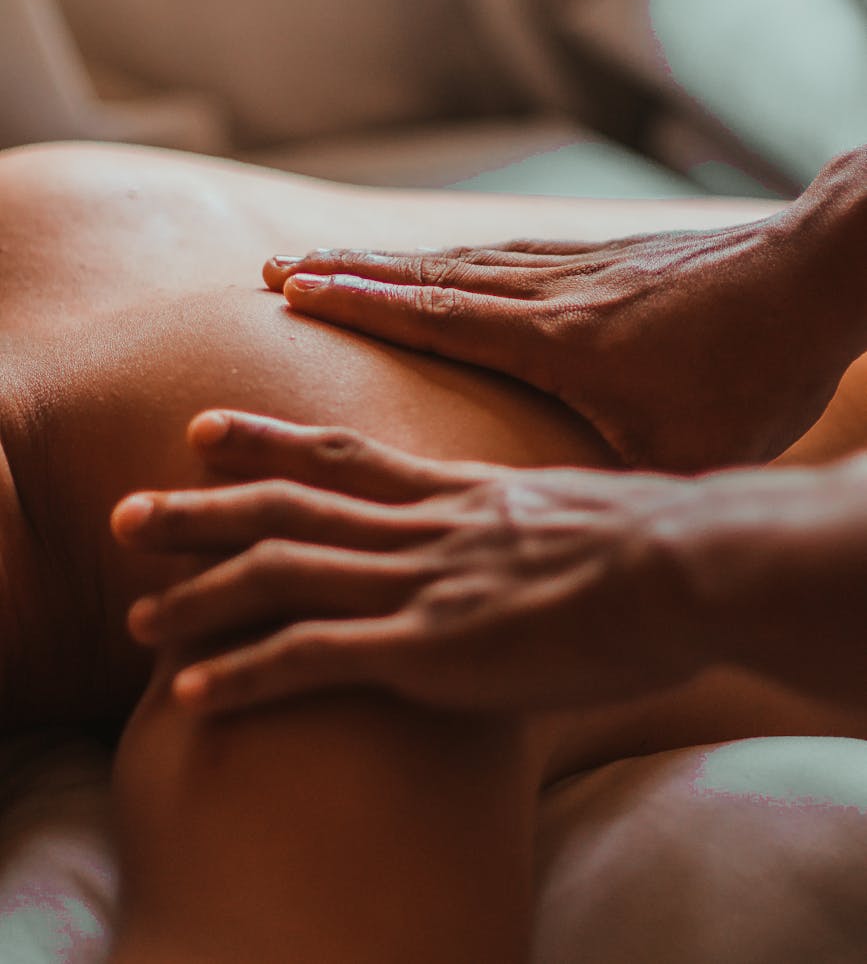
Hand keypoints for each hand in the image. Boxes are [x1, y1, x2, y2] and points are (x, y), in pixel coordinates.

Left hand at [110, 410, 711, 715]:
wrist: (682, 565)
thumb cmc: (646, 545)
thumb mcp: (569, 513)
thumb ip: (522, 521)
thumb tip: (520, 534)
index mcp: (453, 492)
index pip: (340, 452)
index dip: (266, 440)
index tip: (203, 430)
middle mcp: (419, 527)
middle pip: (287, 507)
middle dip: (199, 512)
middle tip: (127, 514)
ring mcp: (418, 583)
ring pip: (283, 575)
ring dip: (200, 596)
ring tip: (136, 620)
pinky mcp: (429, 648)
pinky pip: (316, 659)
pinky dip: (248, 675)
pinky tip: (194, 697)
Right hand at [263, 203, 851, 472]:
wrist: (815, 274)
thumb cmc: (756, 371)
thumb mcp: (688, 452)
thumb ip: (619, 493)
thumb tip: (573, 548)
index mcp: (558, 341)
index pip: (435, 315)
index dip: (357, 302)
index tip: (291, 286)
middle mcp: (553, 293)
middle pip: (431, 277)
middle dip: (349, 273)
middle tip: (281, 268)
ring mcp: (579, 267)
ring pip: (465, 259)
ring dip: (394, 263)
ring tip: (339, 260)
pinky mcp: (607, 258)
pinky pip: (509, 253)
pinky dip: (456, 258)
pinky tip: (447, 263)